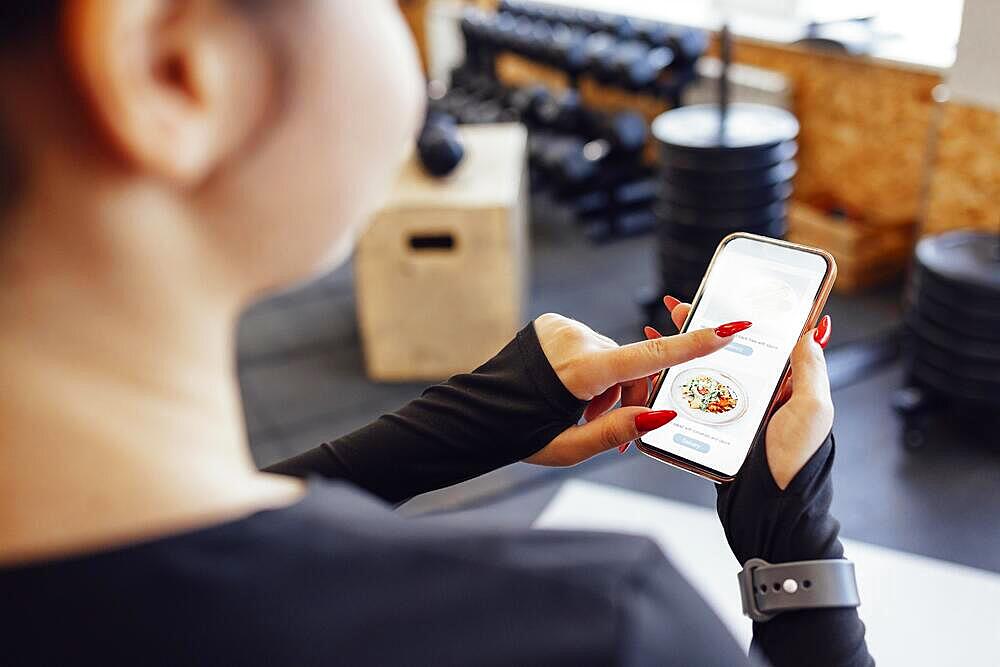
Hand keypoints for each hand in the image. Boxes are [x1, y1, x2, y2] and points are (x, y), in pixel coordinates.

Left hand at [524, 309, 752, 465]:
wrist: (473, 413)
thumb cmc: (519, 434)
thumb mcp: (569, 447)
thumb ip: (616, 430)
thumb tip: (661, 415)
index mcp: (579, 373)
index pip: (647, 357)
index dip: (693, 345)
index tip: (728, 330)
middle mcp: (574, 341)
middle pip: (629, 366)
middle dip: (629, 395)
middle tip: (609, 426)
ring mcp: (562, 328)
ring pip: (609, 356)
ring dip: (605, 384)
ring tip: (581, 413)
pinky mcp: (554, 323)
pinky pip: (588, 345)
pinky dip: (588, 368)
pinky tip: (567, 390)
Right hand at [661, 297, 833, 488]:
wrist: (771, 510)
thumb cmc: (797, 463)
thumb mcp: (814, 410)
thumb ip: (811, 369)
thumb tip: (815, 329)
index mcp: (785, 384)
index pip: (765, 340)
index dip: (747, 314)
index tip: (727, 290)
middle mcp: (757, 394)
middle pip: (727, 351)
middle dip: (703, 326)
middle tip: (681, 305)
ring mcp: (732, 411)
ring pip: (703, 371)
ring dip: (680, 350)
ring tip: (660, 330)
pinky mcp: (712, 429)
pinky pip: (689, 399)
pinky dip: (670, 382)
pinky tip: (654, 371)